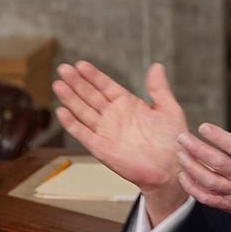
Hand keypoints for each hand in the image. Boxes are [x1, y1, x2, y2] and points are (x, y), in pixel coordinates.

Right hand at [53, 61, 188, 221]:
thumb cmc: (172, 139)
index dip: (93, 75)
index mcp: (128, 104)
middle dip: (77, 82)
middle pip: (90, 95)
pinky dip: (72, 123)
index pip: (106, 86)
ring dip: (70, 98)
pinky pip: (83, 133)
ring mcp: (106, 131)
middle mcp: (114, 116)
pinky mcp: (101, 147)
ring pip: (83, 111)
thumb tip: (156, 66)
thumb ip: (159, 88)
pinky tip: (62, 111)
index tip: (81, 64)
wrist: (170, 167)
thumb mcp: (168, 109)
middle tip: (63, 68)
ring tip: (58, 84)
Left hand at [176, 104, 230, 231]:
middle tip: (182, 138)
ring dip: (192, 167)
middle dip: (197, 149)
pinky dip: (192, 188)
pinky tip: (184, 176)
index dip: (218, 137)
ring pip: (209, 181)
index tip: (203, 127)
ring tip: (180, 154)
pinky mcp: (229, 204)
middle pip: (218, 163)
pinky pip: (206, 198)